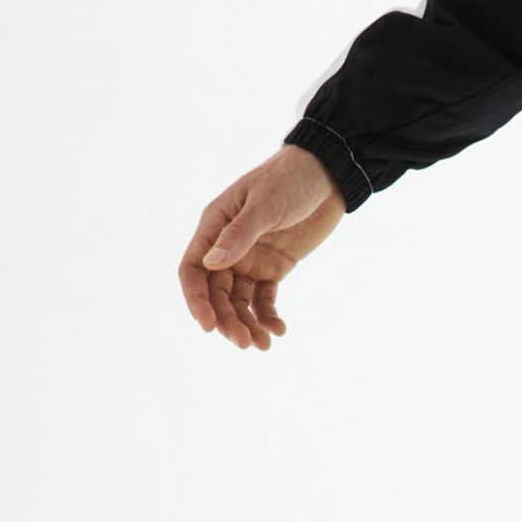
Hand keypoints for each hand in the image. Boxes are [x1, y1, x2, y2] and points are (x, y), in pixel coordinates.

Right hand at [178, 145, 345, 349]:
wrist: (328, 176)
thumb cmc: (290, 179)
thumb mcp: (265, 205)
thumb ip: (239, 234)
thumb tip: (211, 264)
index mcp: (215, 227)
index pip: (194, 270)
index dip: (197, 300)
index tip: (209, 326)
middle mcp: (227, 247)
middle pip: (216, 293)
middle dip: (228, 320)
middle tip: (246, 342)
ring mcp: (250, 259)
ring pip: (239, 301)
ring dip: (247, 324)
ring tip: (264, 345)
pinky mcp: (273, 268)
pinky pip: (264, 299)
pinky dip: (268, 316)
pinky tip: (279, 330)